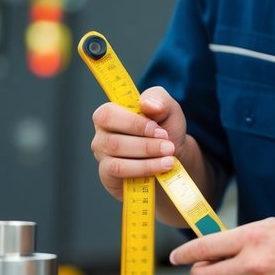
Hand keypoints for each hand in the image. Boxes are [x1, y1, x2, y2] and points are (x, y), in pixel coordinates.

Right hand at [90, 87, 186, 201]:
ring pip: (117, 161)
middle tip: (169, 147)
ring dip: (147, 161)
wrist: (172, 158)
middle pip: (114, 142)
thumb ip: (158, 99)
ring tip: (169, 160)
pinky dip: (143, 171)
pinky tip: (161, 169)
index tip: (158, 130)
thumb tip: (147, 103)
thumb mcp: (168, 109)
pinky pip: (120, 174)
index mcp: (109, 114)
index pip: (109, 115)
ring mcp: (102, 157)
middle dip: (146, 146)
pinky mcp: (108, 176)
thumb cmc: (165, 130)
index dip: (133, 123)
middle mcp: (101, 135)